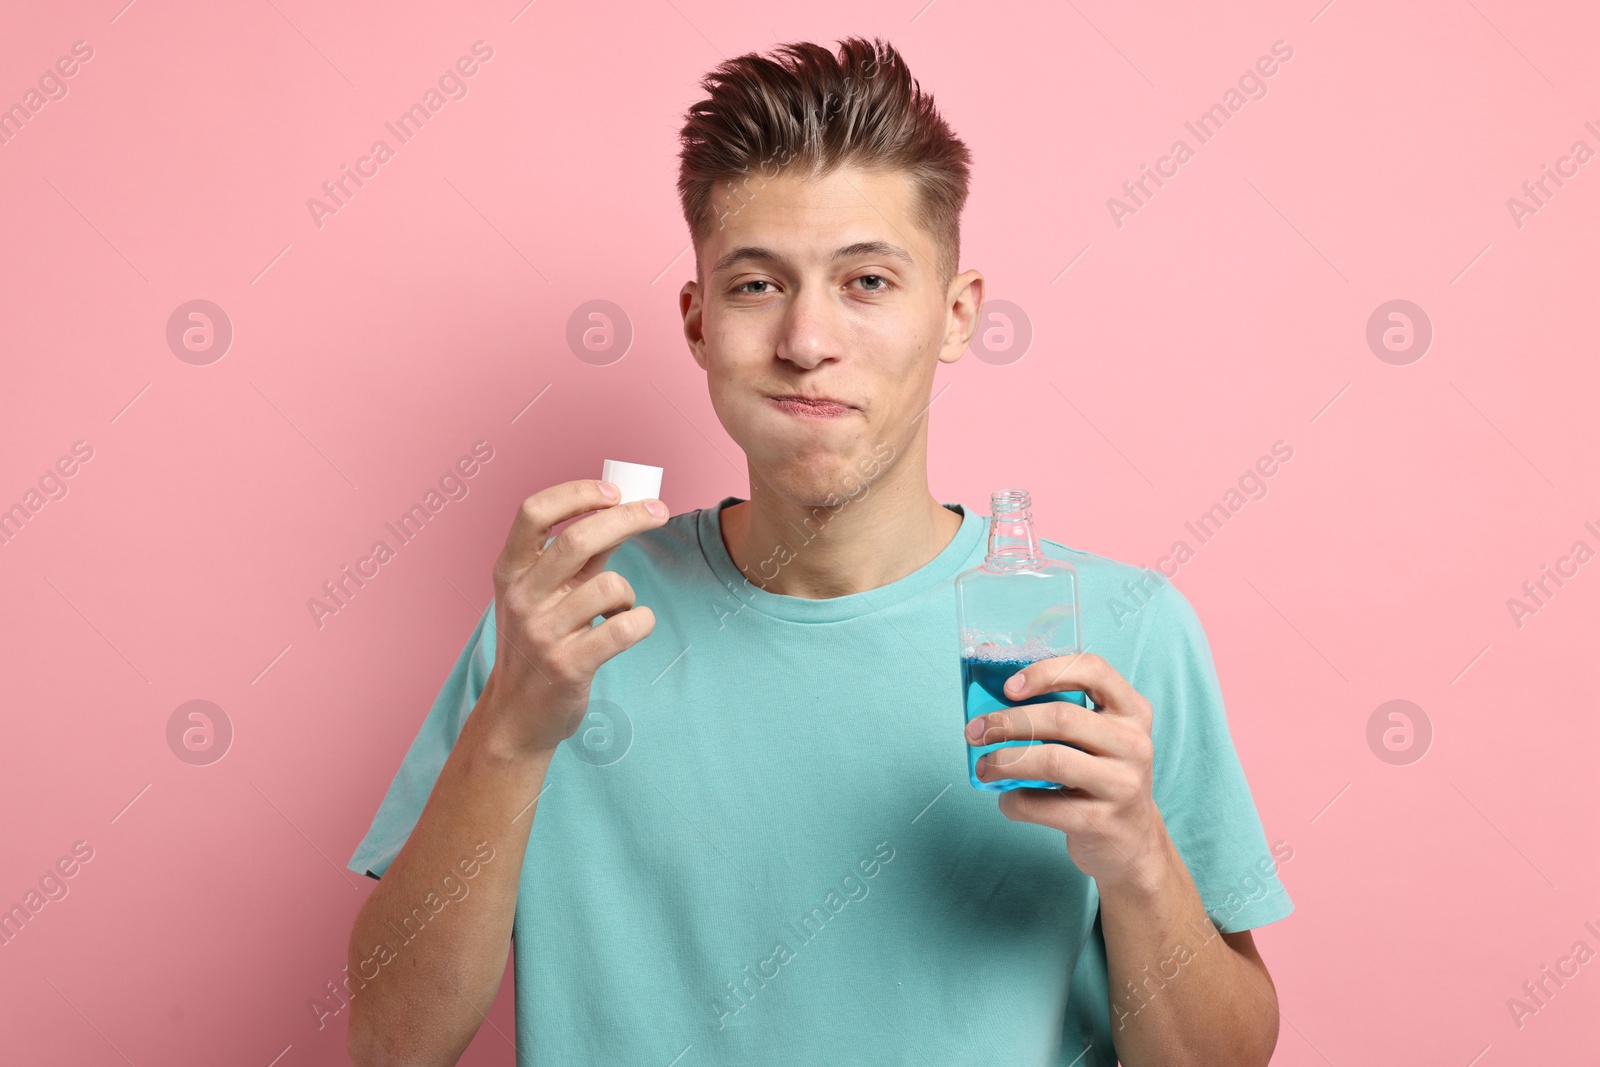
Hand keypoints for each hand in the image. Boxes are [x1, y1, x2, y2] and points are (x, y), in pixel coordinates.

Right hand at [479, 479, 669, 756]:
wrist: (517, 715)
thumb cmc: (539, 642)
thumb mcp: (542, 594)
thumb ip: (576, 556)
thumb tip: (622, 508)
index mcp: (510, 572)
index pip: (534, 512)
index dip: (577, 493)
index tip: (614, 491)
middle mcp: (521, 598)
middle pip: (578, 540)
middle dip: (628, 518)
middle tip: (659, 512)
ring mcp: (542, 634)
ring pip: (609, 586)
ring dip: (629, 592)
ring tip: (620, 609)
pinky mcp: (568, 666)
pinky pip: (624, 628)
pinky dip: (642, 621)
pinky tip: (633, 626)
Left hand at [964, 652, 1170, 893]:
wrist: (1132, 841)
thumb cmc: (1100, 776)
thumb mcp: (1098, 737)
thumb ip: (1060, 712)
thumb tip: (991, 686)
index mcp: (1132, 710)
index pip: (1092, 670)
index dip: (1045, 672)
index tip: (1008, 687)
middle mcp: (1133, 743)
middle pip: (1062, 718)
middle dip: (1007, 722)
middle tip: (975, 731)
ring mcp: (1121, 784)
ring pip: (1052, 761)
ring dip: (1005, 761)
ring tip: (983, 767)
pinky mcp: (1101, 822)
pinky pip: (1042, 805)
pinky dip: (1014, 801)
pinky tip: (1007, 799)